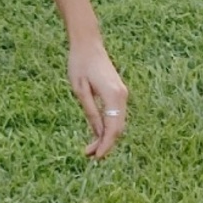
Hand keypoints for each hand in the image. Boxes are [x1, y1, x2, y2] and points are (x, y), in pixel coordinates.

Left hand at [67, 39, 127, 158]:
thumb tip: (97, 133)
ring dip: (106, 137)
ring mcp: (122, 94)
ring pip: (118, 123)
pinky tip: (97, 135)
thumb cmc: (79, 64)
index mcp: (114, 96)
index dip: (105, 145)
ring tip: (91, 150)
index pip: (113, 128)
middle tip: (89, 156)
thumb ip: (91, 112)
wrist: (87, 44)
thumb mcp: (80, 90)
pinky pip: (116, 116)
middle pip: (118, 128)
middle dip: (105, 144)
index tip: (96, 157)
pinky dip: (108, 127)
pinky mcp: (118, 93)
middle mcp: (122, 96)